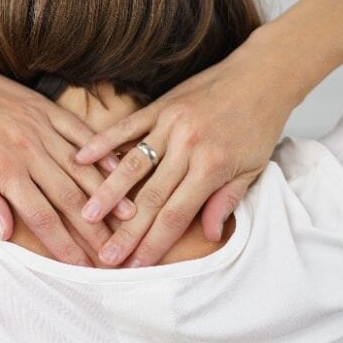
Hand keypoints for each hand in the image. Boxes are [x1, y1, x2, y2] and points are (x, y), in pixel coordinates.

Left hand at [0, 31, 133, 265]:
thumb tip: (6, 233)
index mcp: (4, 171)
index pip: (42, 217)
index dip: (64, 245)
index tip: (82, 267)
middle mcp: (28, 151)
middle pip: (71, 198)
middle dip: (95, 229)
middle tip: (115, 252)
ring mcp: (41, 128)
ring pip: (83, 168)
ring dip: (108, 194)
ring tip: (129, 217)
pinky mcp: (47, 109)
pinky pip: (81, 132)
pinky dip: (101, 151)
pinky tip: (118, 169)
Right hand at [74, 25, 301, 266]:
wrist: (262, 75)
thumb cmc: (259, 124)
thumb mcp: (253, 168)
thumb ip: (227, 200)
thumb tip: (209, 235)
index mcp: (212, 166)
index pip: (176, 214)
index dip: (154, 243)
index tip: (135, 266)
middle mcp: (188, 146)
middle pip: (150, 196)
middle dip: (126, 231)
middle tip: (105, 257)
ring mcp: (170, 123)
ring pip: (132, 163)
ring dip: (107, 192)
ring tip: (87, 216)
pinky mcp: (160, 106)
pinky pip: (127, 127)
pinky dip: (103, 143)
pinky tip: (81, 158)